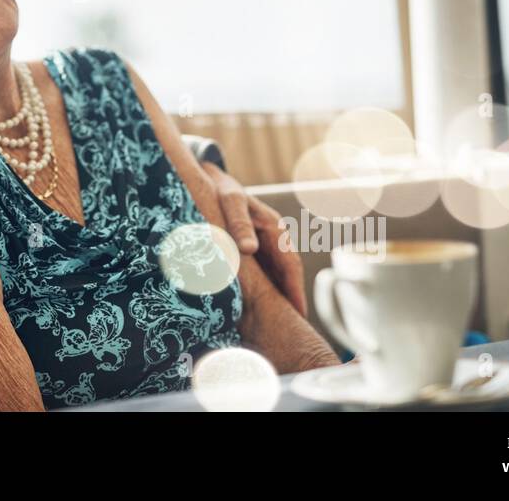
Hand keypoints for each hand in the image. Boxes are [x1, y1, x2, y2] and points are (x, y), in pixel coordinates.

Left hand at [204, 163, 307, 317]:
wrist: (210, 179)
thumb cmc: (221, 189)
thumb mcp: (231, 202)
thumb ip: (239, 223)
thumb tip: (249, 248)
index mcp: (275, 229)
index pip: (291, 266)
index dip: (295, 291)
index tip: (298, 314)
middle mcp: (274, 239)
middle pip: (286, 276)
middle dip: (289, 301)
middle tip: (291, 329)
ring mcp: (264, 246)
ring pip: (274, 277)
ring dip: (276, 299)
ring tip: (275, 325)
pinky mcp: (251, 251)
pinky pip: (261, 274)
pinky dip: (261, 291)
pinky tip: (254, 309)